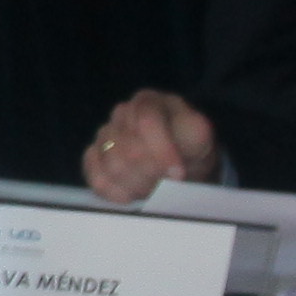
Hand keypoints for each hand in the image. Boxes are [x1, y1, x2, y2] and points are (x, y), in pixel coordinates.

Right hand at [85, 89, 221, 200]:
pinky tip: (132, 194)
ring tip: (154, 186)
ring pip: (113, 167)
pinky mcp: (93, 157)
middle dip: (153, 173)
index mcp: (148, 101)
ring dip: (138, 185)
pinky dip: (116, 192)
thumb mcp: (202, 135)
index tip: (179, 175)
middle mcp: (121, 114)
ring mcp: (104, 135)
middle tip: (169, 183)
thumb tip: (173, 165)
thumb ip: (194, 138)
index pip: (146, 122)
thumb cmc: (190, 144)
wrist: (180, 159)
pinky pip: (97, 178)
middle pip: (130, 150)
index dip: (162, 151)